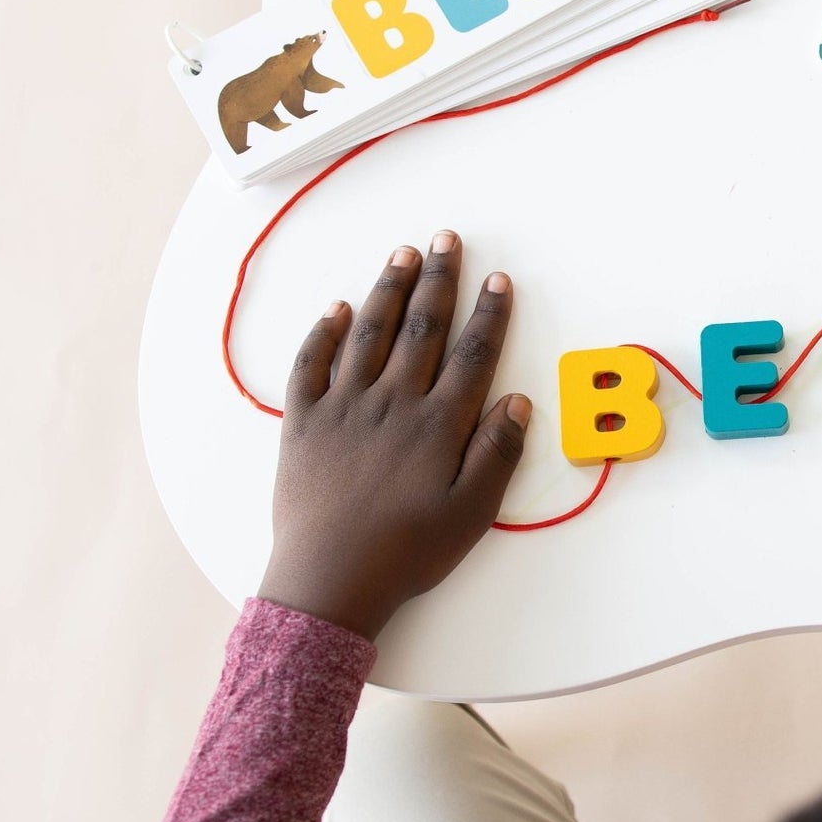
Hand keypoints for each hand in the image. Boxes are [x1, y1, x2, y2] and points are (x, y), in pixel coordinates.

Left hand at [259, 231, 530, 639]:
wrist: (329, 581)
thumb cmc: (407, 552)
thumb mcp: (470, 513)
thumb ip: (497, 454)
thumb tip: (518, 402)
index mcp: (438, 424)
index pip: (471, 354)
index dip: (488, 314)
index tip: (497, 280)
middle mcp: (392, 402)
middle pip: (421, 328)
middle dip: (438, 280)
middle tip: (447, 240)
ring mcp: (343, 407)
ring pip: (369, 333)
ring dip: (388, 290)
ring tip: (402, 255)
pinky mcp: (302, 422)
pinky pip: (311, 365)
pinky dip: (323, 333)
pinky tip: (336, 308)